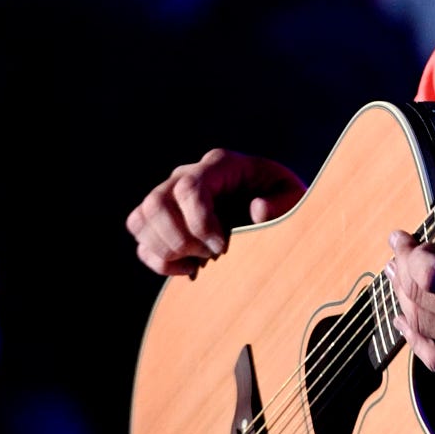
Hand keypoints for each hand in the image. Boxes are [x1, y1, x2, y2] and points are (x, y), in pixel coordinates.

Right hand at [126, 148, 305, 275]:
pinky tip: (191, 268)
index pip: (189, 188)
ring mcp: (170, 197)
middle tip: (212, 254)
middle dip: (180, 238)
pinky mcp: (162, 222)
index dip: (199, 222)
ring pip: (140, 220)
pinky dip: (160, 262)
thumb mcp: (294, 198)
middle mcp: (188, 175)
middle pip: (155, 203)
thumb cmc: (282, 199)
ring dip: (167, 250)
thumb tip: (256, 209)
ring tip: (201, 260)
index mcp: (220, 165)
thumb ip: (282, 203)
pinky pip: (141, 241)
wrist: (273, 208)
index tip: (222, 246)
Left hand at [386, 196, 434, 378]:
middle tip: (396, 255)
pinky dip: (415, 340)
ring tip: (396, 282)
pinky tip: (403, 323)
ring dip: (403, 302)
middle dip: (401, 272)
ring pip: (425, 327)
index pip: (433, 274)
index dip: (409, 255)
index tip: (402, 238)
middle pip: (421, 298)